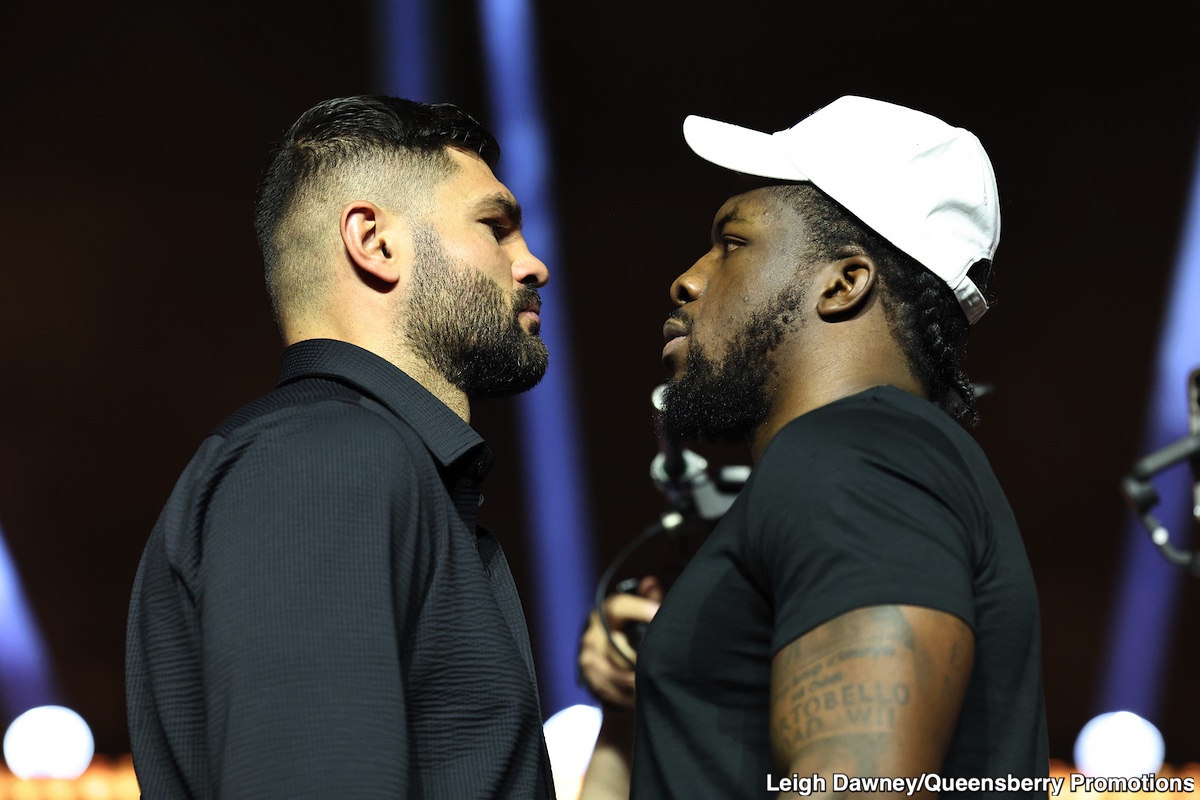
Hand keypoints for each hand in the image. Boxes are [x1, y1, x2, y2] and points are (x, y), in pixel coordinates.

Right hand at [578, 576, 662, 709]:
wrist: (600, 653)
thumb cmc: (626, 629)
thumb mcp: (636, 613)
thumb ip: (648, 599)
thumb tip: (652, 582)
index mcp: (608, 612)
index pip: (620, 606)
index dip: (640, 608)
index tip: (658, 614)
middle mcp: (594, 632)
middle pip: (620, 647)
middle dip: (642, 659)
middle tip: (662, 665)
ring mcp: (588, 655)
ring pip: (616, 672)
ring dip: (636, 682)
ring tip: (655, 685)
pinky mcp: (588, 675)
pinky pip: (609, 688)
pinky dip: (626, 695)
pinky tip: (640, 696)